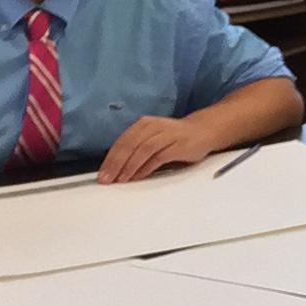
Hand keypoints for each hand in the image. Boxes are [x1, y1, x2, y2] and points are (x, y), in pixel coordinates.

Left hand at [98, 116, 220, 183]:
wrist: (204, 130)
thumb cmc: (174, 138)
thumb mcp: (151, 139)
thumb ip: (135, 150)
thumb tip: (115, 169)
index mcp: (144, 124)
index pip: (122, 142)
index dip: (110, 159)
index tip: (101, 174)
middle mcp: (153, 126)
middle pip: (130, 145)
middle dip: (116, 164)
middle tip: (107, 179)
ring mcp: (166, 135)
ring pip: (142, 150)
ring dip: (129, 166)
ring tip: (121, 180)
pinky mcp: (178, 145)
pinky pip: (158, 157)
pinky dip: (146, 168)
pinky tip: (138, 177)